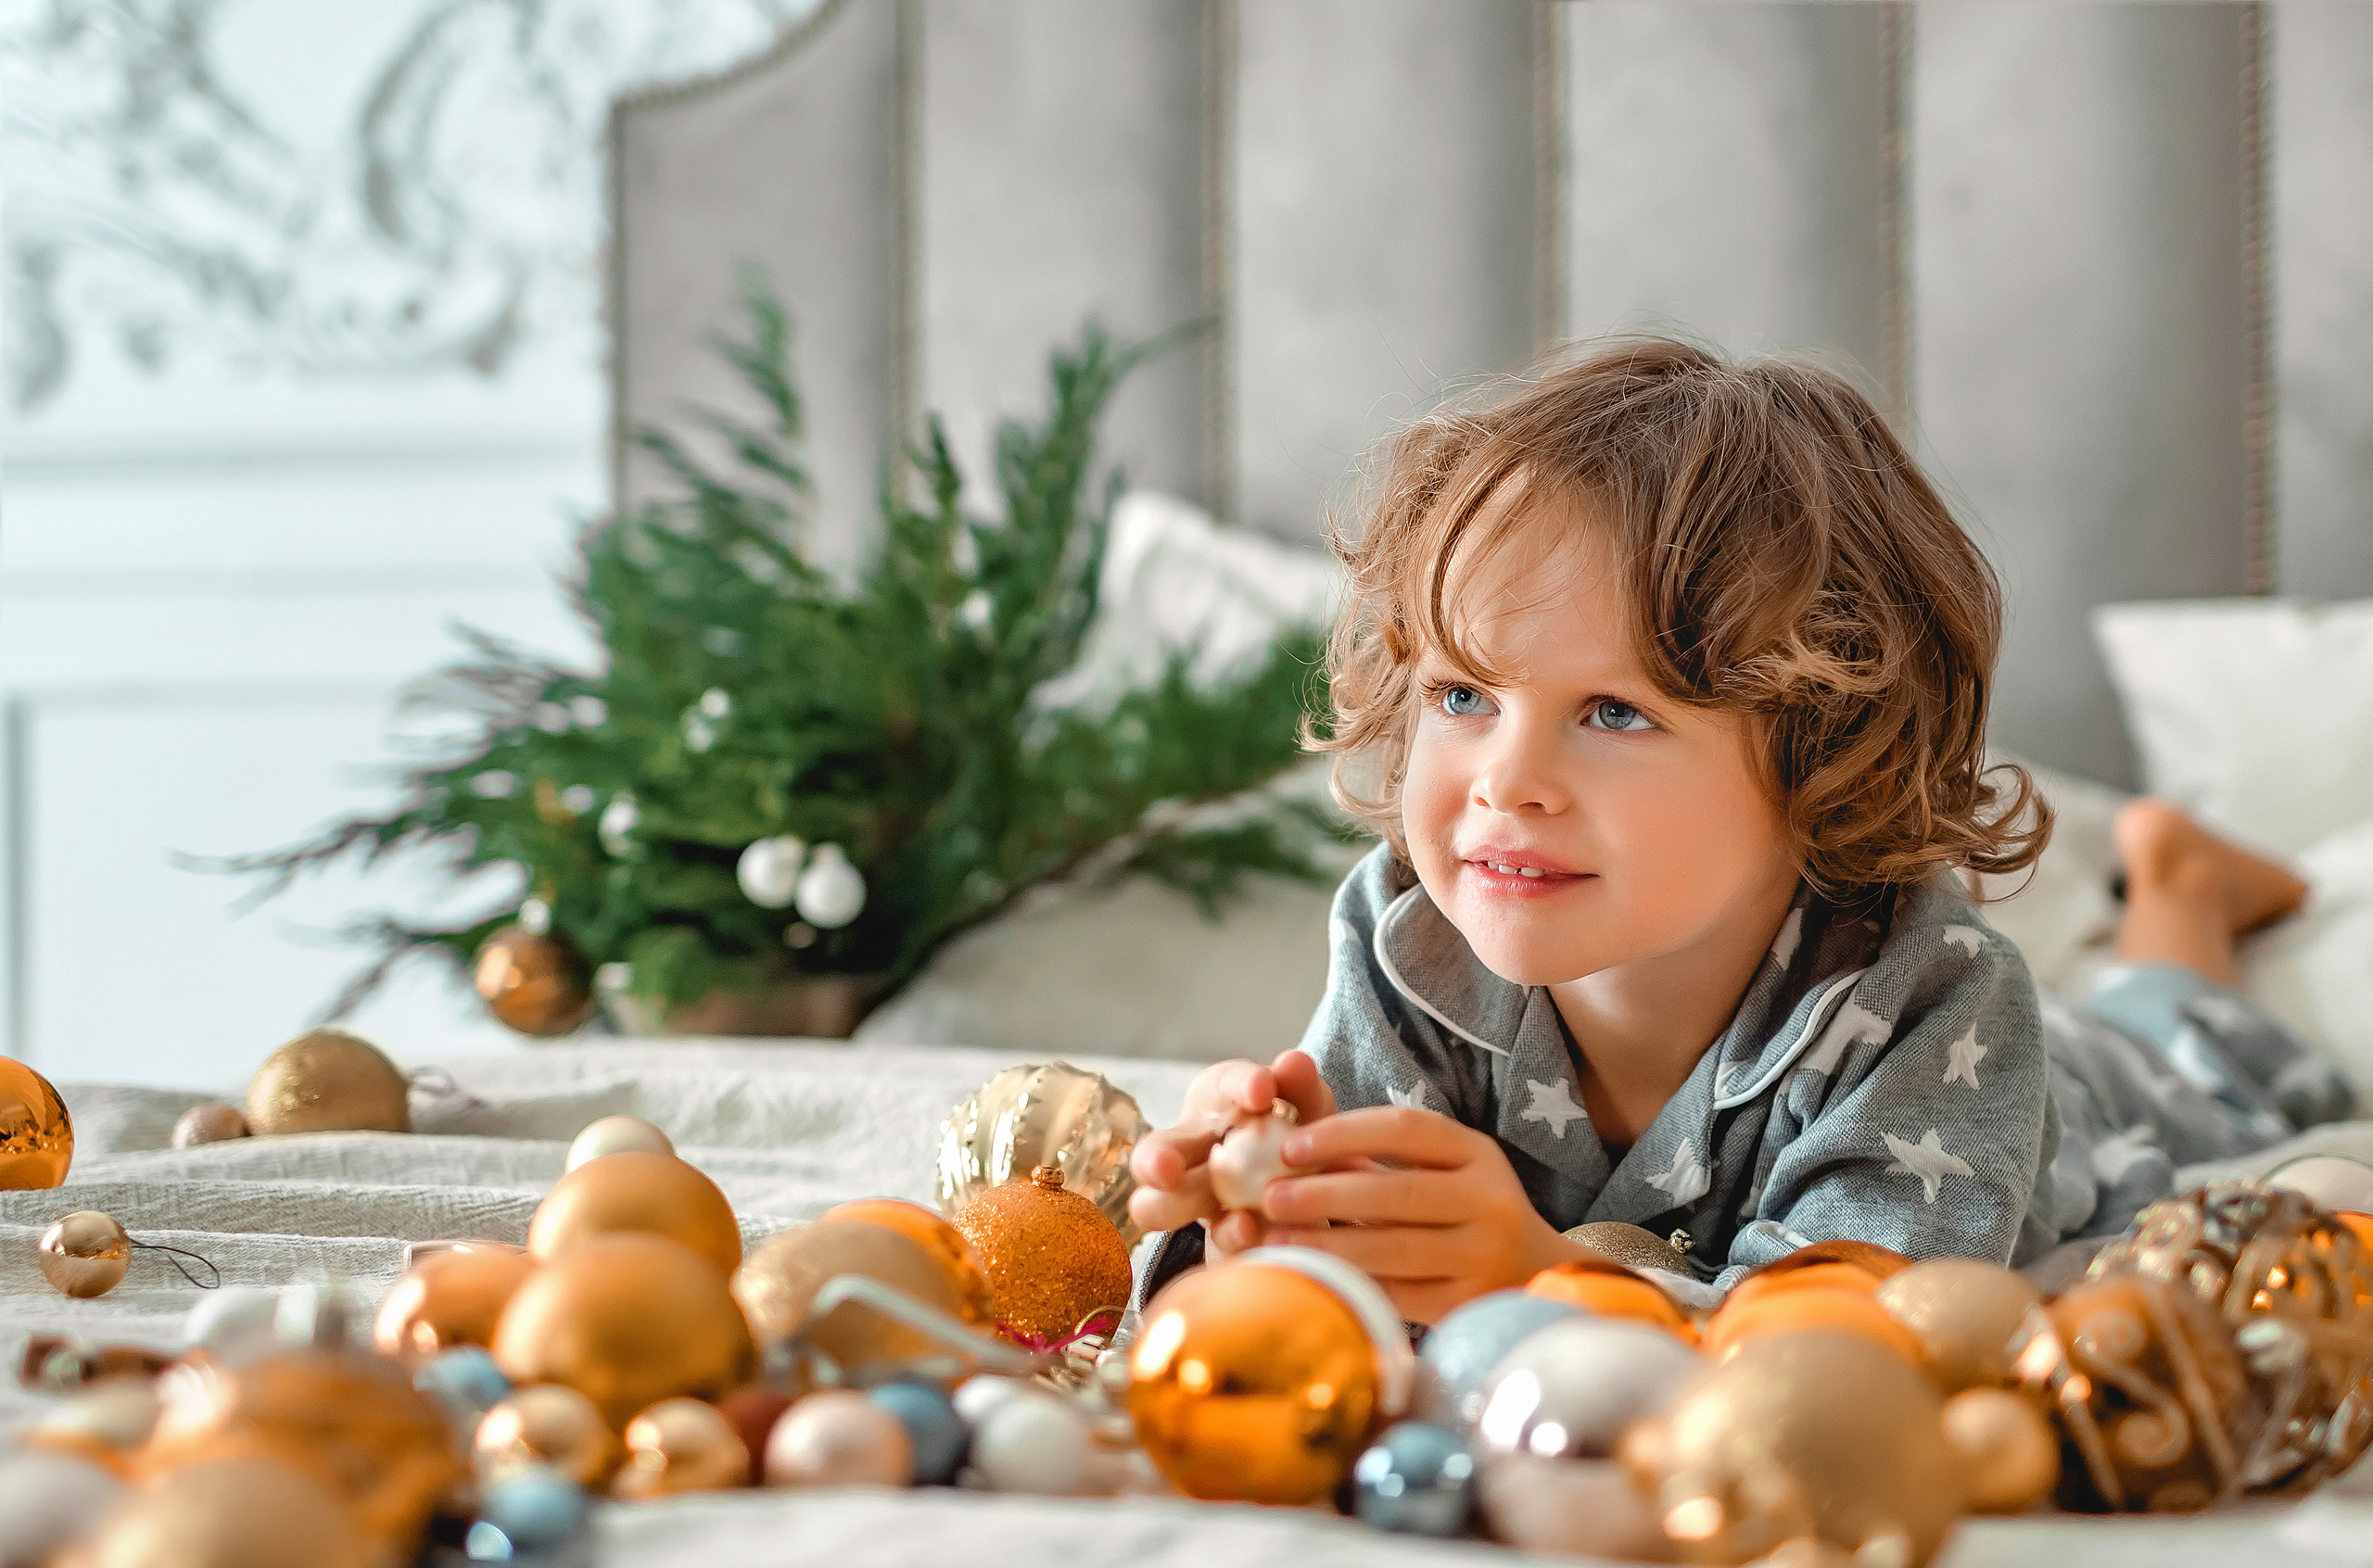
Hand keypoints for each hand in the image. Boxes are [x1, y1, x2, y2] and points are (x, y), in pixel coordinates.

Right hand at [1127, 1050, 1334, 1256]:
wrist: (1308, 1184)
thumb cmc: (1295, 1127)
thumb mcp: (1305, 1104)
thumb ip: (1300, 1084)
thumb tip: (1293, 1063)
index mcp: (1216, 1101)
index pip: (1224, 1085)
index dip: (1241, 1086)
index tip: (1264, 1090)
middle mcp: (1191, 1149)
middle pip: (1152, 1153)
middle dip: (1153, 1160)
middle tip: (1167, 1168)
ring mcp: (1196, 1197)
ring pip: (1154, 1206)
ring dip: (1174, 1207)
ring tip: (1231, 1214)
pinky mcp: (1218, 1235)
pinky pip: (1211, 1242)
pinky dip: (1232, 1238)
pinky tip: (1254, 1231)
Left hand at [1259, 1105, 1580, 1323]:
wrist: (1535, 1273)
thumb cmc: (1466, 1211)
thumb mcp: (1443, 1170)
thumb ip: (1382, 1158)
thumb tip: (1297, 1152)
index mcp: (1478, 1153)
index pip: (1404, 1129)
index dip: (1343, 1133)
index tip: (1291, 1147)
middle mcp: (1489, 1199)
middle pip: (1397, 1191)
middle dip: (1325, 1195)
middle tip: (1271, 1197)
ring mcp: (1483, 1254)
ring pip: (1395, 1248)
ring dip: (1329, 1245)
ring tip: (1279, 1241)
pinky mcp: (1468, 1303)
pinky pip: (1400, 1294)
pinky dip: (1353, 1284)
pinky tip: (1316, 1278)